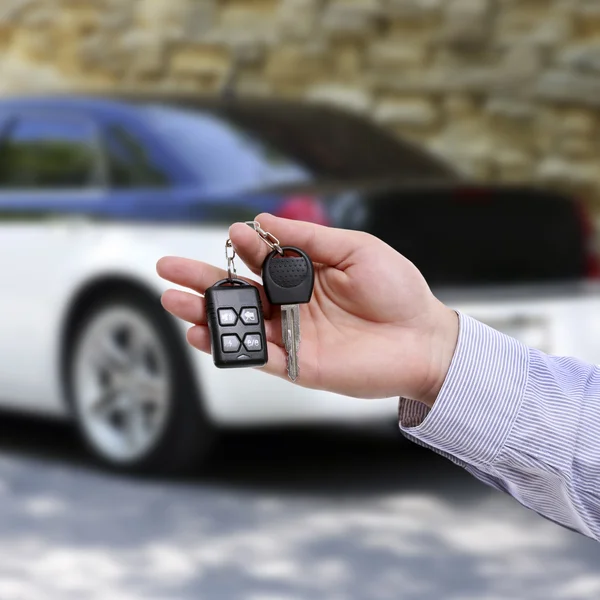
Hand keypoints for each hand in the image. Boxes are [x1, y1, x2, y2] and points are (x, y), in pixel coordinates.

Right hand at [156, 213, 458, 405]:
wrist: (423, 337)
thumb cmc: (398, 290)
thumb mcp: (356, 249)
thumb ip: (310, 239)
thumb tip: (262, 220)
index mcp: (305, 275)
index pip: (262, 260)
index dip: (245, 247)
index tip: (235, 234)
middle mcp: (293, 304)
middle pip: (239, 291)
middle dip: (203, 279)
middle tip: (168, 267)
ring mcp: (292, 334)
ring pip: (239, 323)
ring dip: (205, 313)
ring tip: (173, 300)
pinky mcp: (297, 364)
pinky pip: (256, 355)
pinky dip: (228, 346)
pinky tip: (202, 333)